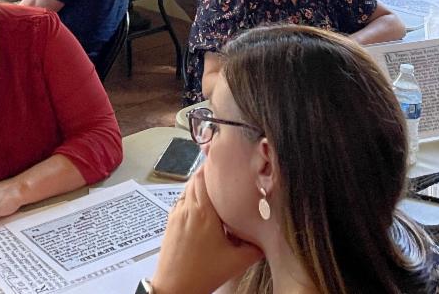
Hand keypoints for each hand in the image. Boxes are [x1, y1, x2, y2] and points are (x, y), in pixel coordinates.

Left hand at [150, 170, 263, 293]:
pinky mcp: (170, 223)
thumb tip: (267, 235)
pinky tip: (203, 208)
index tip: (224, 157)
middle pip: (196, 179)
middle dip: (209, 173)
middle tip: (224, 171)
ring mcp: (176, 215)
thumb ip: (255, 246)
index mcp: (203, 212)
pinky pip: (182, 201)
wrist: (174, 288)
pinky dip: (192, 198)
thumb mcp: (236, 261)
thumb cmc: (202, 274)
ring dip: (200, 186)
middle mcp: (187, 208)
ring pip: (188, 189)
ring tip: (216, 188)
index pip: (204, 175)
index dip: (213, 163)